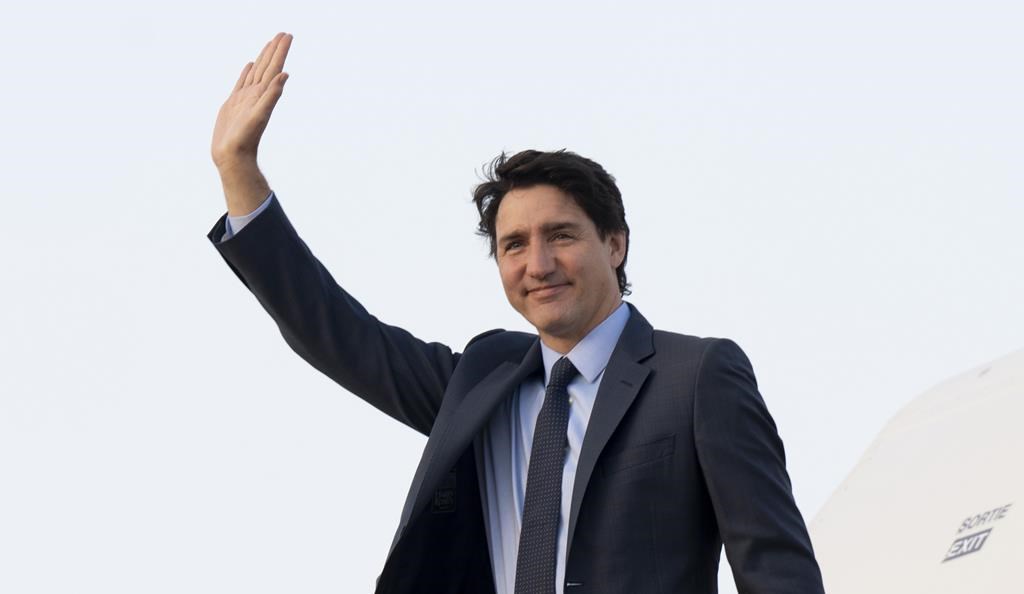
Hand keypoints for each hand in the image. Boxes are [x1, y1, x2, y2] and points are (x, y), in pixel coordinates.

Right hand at [211, 33, 291, 170]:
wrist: (233, 156)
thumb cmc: (245, 139)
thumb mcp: (260, 115)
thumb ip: (272, 95)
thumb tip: (285, 75)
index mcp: (263, 94)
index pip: (275, 67)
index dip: (281, 51)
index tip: (287, 35)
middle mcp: (256, 94)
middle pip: (268, 66)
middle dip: (275, 50)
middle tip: (283, 33)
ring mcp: (246, 98)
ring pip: (256, 72)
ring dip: (263, 58)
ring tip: (270, 44)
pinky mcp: (234, 103)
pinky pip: (242, 82)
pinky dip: (247, 72)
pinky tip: (250, 65)